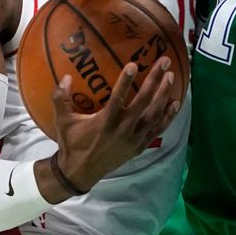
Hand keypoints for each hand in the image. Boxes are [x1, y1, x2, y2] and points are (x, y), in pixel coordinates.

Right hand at [48, 60, 178, 193]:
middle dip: (155, 80)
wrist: (81, 172)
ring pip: (154, 114)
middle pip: (143, 102)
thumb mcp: (62, 121)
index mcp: (104, 122)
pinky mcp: (139, 146)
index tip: (134, 64)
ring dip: (164, 94)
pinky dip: (168, 116)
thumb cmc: (72, 143)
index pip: (117, 98)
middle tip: (164, 62)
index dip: (125, 81)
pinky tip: (175, 103)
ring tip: (171, 76)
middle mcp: (122, 130)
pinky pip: (158, 129)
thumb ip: (61, 98)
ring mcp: (134, 139)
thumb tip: (66, 76)